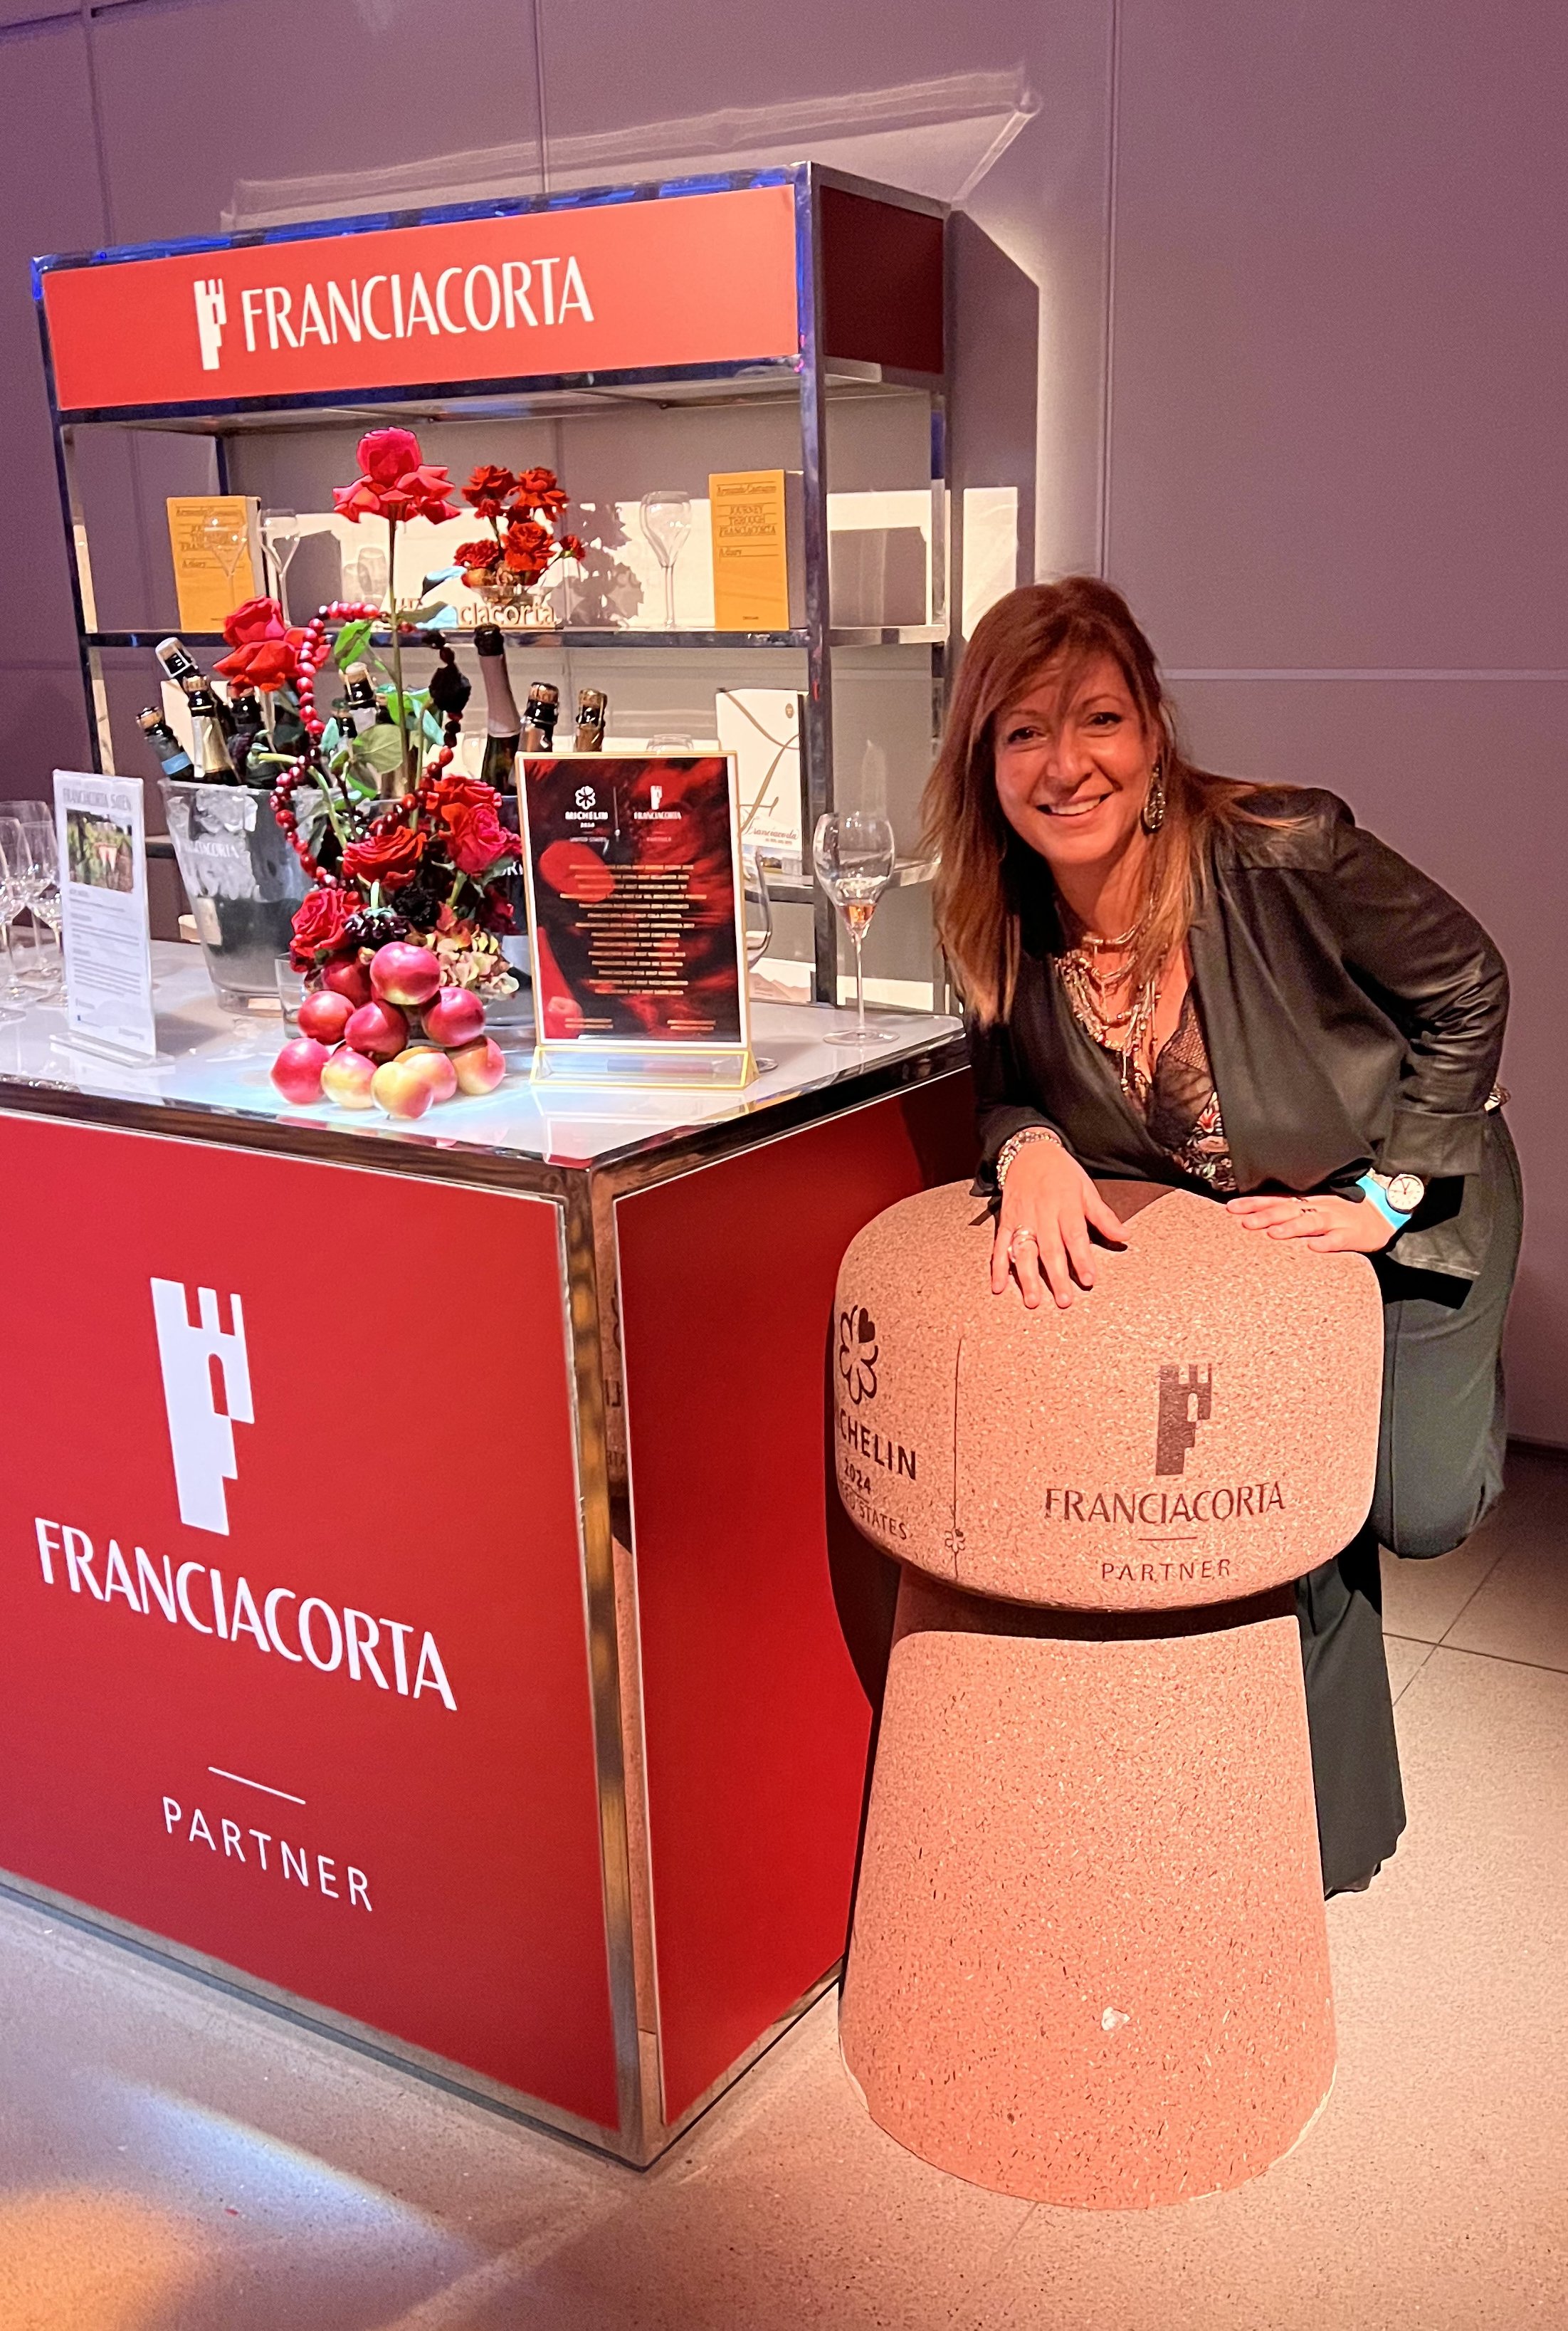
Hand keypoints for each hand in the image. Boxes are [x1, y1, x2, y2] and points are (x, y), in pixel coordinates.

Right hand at [992, 1141, 1128, 1309]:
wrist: (1029, 1152)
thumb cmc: (1061, 1172)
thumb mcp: (1086, 1189)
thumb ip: (1103, 1216)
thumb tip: (1124, 1236)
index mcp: (1065, 1205)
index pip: (1075, 1236)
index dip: (1082, 1259)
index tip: (1088, 1279)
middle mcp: (1042, 1214)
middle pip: (1050, 1249)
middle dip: (1056, 1276)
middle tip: (1064, 1300)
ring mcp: (1022, 1219)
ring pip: (1023, 1251)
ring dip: (1027, 1277)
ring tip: (1032, 1300)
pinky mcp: (1006, 1221)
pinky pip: (1000, 1246)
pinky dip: (998, 1266)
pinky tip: (999, 1286)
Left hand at [1226, 1192, 1395, 1253]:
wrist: (1382, 1212)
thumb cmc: (1342, 1213)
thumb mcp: (1314, 1207)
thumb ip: (1290, 1211)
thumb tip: (1258, 1216)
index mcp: (1306, 1202)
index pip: (1276, 1200)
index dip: (1254, 1204)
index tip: (1231, 1208)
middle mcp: (1317, 1208)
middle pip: (1288, 1210)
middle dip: (1265, 1216)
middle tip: (1244, 1223)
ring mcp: (1335, 1220)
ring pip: (1311, 1222)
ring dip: (1292, 1228)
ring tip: (1273, 1234)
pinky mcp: (1351, 1235)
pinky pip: (1338, 1239)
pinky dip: (1327, 1243)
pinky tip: (1315, 1247)